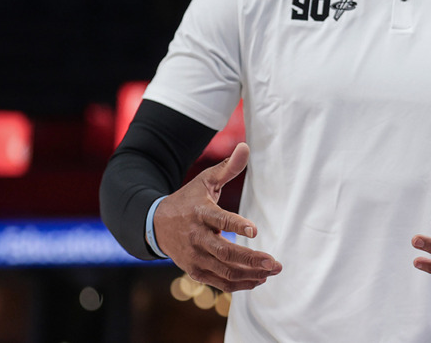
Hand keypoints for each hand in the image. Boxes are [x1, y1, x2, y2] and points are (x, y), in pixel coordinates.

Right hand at [153, 142, 281, 291]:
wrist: (156, 225)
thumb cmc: (188, 200)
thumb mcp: (205, 181)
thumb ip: (227, 167)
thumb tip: (245, 146)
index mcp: (200, 213)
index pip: (219, 220)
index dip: (237, 225)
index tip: (255, 230)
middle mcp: (196, 237)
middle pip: (225, 252)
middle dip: (251, 259)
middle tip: (275, 263)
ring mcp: (194, 257)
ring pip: (224, 271)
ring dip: (250, 274)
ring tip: (272, 271)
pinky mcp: (195, 271)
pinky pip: (219, 282)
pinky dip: (239, 284)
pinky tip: (258, 280)